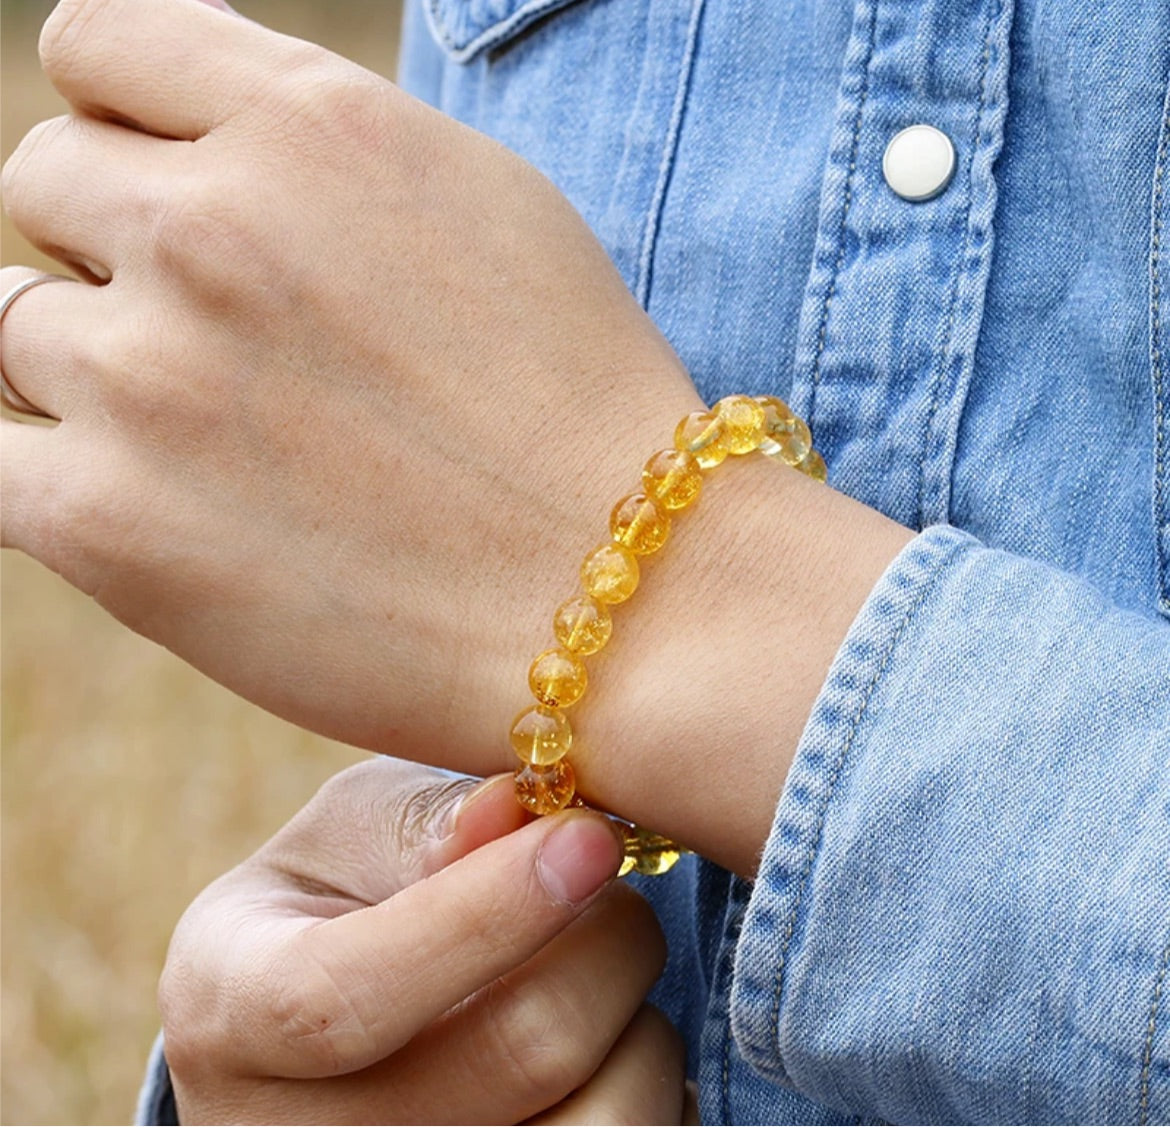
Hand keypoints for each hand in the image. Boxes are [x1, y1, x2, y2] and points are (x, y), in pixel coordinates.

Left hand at [2, 0, 911, 876]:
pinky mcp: (105, 523)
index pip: (93, 49)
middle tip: (231, 352)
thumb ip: (314, 150)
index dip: (126, 123)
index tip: (170, 192)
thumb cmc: (574, 412)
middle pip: (46, 186)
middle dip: (119, 254)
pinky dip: (59, 478)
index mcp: (311, 127)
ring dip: (104, 378)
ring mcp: (145, 375)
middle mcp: (209, 227)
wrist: (623, 600)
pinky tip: (160, 511)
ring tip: (234, 454)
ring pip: (18, 331)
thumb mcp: (481, 211)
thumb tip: (188, 150)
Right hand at [161, 758, 688, 1124]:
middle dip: (607, 938)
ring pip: (604, 1121)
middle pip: (519, 1055)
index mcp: (229, 1017)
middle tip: (607, 878)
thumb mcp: (348, 832)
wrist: (318, 1017)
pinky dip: (649, 1084)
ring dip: (636, 1019)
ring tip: (599, 970)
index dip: (485, 915)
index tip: (587, 836)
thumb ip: (424, 822)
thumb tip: (514, 810)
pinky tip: (603, 1045)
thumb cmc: (342, 895)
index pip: (344, 998)